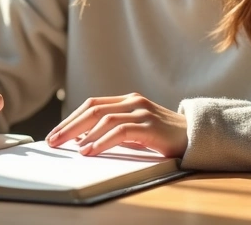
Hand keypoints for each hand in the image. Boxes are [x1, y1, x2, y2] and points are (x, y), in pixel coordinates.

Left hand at [45, 92, 187, 157]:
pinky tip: (89, 151)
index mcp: (128, 100)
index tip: (55, 133)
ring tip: (68, 147)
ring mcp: (141, 111)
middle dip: (68, 126)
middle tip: (52, 140)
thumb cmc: (166, 137)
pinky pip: (119, 131)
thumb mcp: (137, 131)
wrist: (199, 137)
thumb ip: (115, 131)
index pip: (92, 105)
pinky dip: (101, 141)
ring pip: (103, 118)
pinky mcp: (149, 125)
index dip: (71, 118)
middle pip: (92, 109)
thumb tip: (84, 142)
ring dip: (81, 133)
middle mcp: (133, 101)